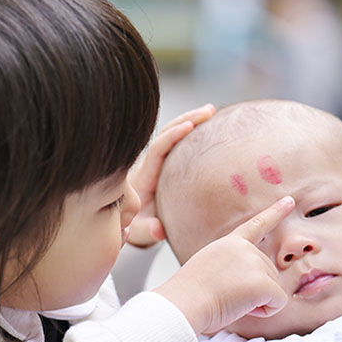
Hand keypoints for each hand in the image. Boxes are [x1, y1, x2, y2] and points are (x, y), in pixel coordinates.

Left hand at [127, 104, 215, 246]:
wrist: (130, 222)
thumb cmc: (136, 226)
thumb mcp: (139, 231)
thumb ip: (147, 231)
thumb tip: (158, 230)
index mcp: (144, 176)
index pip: (158, 148)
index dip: (173, 136)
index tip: (189, 125)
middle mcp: (149, 163)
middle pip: (167, 133)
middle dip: (187, 119)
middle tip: (209, 110)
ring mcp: (157, 162)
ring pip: (172, 134)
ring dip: (190, 120)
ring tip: (211, 111)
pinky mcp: (164, 163)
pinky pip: (176, 142)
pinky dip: (191, 131)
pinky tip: (207, 125)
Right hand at [153, 196, 294, 335]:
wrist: (183, 304)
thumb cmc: (190, 296)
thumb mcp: (209, 270)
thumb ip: (233, 268)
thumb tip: (253, 284)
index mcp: (229, 244)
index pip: (256, 225)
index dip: (275, 212)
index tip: (289, 200)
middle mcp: (245, 249)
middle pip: (269, 272)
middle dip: (254, 290)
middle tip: (225, 295)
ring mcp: (255, 263)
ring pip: (273, 289)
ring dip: (256, 302)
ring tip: (229, 300)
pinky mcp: (263, 282)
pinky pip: (278, 302)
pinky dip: (265, 311)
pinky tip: (242, 308)